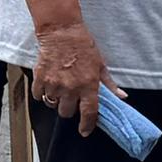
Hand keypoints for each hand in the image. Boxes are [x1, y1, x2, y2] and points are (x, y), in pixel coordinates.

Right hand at [29, 13, 104, 132]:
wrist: (62, 30)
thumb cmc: (83, 45)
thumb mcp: (101, 64)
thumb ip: (109, 84)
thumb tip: (122, 97)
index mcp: (88, 85)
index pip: (88, 113)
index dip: (87, 125)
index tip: (85, 130)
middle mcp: (70, 87)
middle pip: (67, 112)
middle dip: (69, 108)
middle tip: (71, 98)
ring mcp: (54, 83)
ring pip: (52, 104)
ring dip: (56, 100)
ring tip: (59, 90)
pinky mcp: (40, 78)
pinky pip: (39, 95)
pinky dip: (42, 93)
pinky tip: (48, 85)